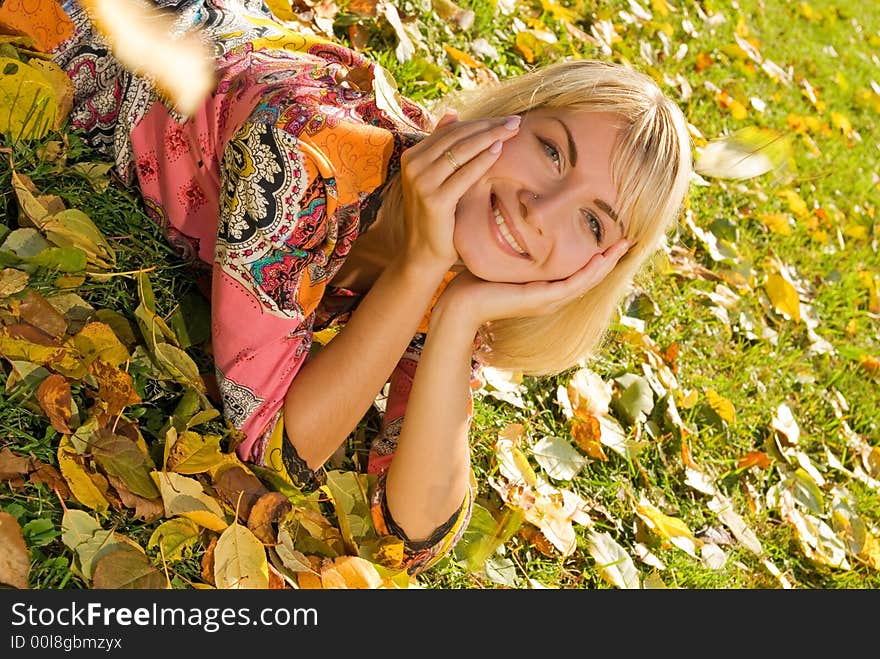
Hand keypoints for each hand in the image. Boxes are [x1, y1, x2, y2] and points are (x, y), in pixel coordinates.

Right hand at [397, 110, 520, 270]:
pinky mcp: (434, 200)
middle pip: (457, 137)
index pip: (450, 131)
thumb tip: (452, 112)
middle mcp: (413, 166)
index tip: (503, 119)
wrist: (422, 253)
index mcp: (411, 156)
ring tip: (513, 130)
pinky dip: (483, 160)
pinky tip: (499, 150)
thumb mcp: (435, 177)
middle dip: (488, 126)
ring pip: (461, 151)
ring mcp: (421, 182)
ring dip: (490, 137)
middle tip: (515, 121)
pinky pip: (464, 174)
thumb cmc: (436, 215)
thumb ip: (441, 147)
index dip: (478, 122)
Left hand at [436, 238, 634, 328]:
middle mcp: (550, 295)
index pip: (577, 270)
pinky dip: (590, 272)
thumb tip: (510, 214)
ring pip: (587, 281)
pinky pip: (573, 284)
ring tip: (626, 246)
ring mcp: (548, 300)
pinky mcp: (541, 300)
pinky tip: (603, 258)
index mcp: (543, 286)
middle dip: (611, 257)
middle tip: (631, 239)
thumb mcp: (498, 257)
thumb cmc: (472, 281)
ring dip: (608, 263)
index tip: (611, 234)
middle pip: (590, 276)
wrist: (458, 305)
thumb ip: (510, 241)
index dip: (597, 254)